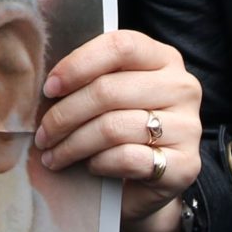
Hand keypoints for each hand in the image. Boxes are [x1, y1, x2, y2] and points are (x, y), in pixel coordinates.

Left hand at [31, 30, 202, 231]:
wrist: (147, 185)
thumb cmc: (122, 132)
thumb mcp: (111, 97)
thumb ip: (92, 80)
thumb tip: (49, 83)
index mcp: (164, 59)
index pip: (120, 46)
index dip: (78, 64)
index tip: (49, 89)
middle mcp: (183, 88)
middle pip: (109, 90)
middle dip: (64, 115)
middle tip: (42, 134)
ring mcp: (189, 127)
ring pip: (114, 127)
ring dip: (73, 144)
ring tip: (53, 155)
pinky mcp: (186, 165)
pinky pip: (128, 158)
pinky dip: (99, 163)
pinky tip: (89, 166)